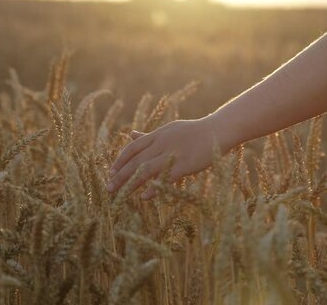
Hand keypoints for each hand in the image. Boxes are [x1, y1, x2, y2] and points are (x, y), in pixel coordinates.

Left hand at [107, 118, 223, 199]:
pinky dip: (153, 188)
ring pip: (145, 169)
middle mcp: (162, 144)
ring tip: (118, 193)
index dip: (120, 160)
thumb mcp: (169, 129)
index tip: (111, 171)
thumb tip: (131, 135)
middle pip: (135, 160)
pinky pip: (165, 178)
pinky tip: (144, 197)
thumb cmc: (194, 132)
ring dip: (130, 182)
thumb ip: (150, 136)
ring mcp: (172, 154)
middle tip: (108, 188)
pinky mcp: (184, 165)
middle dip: (120, 174)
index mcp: (158, 135)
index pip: (133, 148)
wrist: (218, 130)